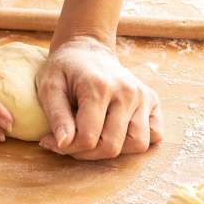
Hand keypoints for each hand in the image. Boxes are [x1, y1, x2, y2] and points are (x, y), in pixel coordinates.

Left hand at [36, 36, 162, 159]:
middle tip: (70, 142)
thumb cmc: (64, 70)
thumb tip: (63, 143)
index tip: (51, 141)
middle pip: (112, 146)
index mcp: (99, 87)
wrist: (86, 50)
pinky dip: (136, 140)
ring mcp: (143, 96)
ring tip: (94, 137)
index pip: (88, 138)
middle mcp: (127, 92)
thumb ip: (56, 116)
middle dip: (87, 153)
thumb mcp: (49, 87)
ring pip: (137, 144)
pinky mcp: (152, 100)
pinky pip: (155, 134)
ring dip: (113, 149)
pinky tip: (115, 131)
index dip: (67, 147)